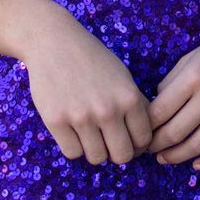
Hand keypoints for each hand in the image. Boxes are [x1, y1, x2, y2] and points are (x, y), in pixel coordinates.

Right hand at [20, 14, 154, 165]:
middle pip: (122, 156)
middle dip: (118, 153)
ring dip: (95, 150)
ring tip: (90, 134)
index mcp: (129, 97)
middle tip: (110, 143)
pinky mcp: (56, 121)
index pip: (143, 140)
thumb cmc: (92, 59)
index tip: (128, 139)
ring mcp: (81, 116)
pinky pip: (72, 152)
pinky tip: (73, 131)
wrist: (54, 42)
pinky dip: (74, 146)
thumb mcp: (123, 76)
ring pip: (97, 158)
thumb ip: (136, 104)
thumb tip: (145, 139)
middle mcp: (108, 110)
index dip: (137, 144)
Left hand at [147, 23, 199, 171]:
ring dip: (177, 157)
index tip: (140, 132)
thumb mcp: (192, 57)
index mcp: (193, 76)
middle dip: (156, 146)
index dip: (145, 127)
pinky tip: (198, 164)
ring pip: (198, 145)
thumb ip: (172, 82)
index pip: (159, 111)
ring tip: (165, 158)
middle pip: (174, 132)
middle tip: (148, 150)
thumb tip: (155, 108)